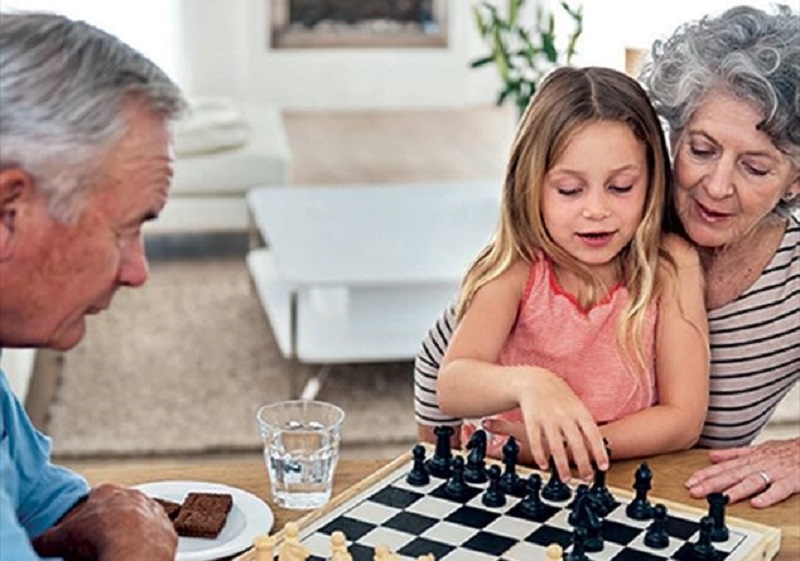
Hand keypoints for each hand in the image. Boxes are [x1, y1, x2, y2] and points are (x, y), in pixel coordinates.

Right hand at [33, 483, 177, 560]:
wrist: (134, 551)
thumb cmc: (99, 538)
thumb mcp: (62, 537)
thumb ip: (46, 537)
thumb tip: (37, 542)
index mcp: (107, 491)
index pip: (93, 500)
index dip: (86, 518)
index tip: (83, 532)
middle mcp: (134, 495)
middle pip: (118, 509)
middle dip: (109, 523)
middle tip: (99, 543)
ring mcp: (153, 510)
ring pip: (139, 519)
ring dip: (131, 532)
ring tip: (118, 549)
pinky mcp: (167, 528)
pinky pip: (155, 534)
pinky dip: (147, 543)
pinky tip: (137, 553)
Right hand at [488, 368, 607, 481]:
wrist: (534, 380)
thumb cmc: (559, 396)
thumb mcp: (576, 405)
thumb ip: (585, 425)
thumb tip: (598, 450)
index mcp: (578, 411)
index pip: (592, 433)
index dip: (598, 451)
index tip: (603, 467)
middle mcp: (564, 415)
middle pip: (576, 443)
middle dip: (583, 463)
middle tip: (586, 478)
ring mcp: (547, 418)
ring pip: (556, 445)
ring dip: (562, 465)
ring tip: (566, 479)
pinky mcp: (531, 420)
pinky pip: (536, 441)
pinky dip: (540, 455)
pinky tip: (544, 465)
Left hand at [685, 438, 799, 507]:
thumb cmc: (786, 451)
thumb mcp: (758, 449)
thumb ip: (734, 454)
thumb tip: (712, 456)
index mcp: (750, 459)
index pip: (723, 468)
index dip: (705, 475)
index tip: (689, 482)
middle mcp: (759, 464)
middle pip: (732, 474)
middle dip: (712, 483)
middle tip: (694, 491)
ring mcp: (775, 472)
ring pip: (752, 481)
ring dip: (735, 490)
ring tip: (721, 498)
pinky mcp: (792, 480)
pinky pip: (780, 489)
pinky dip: (768, 496)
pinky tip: (757, 503)